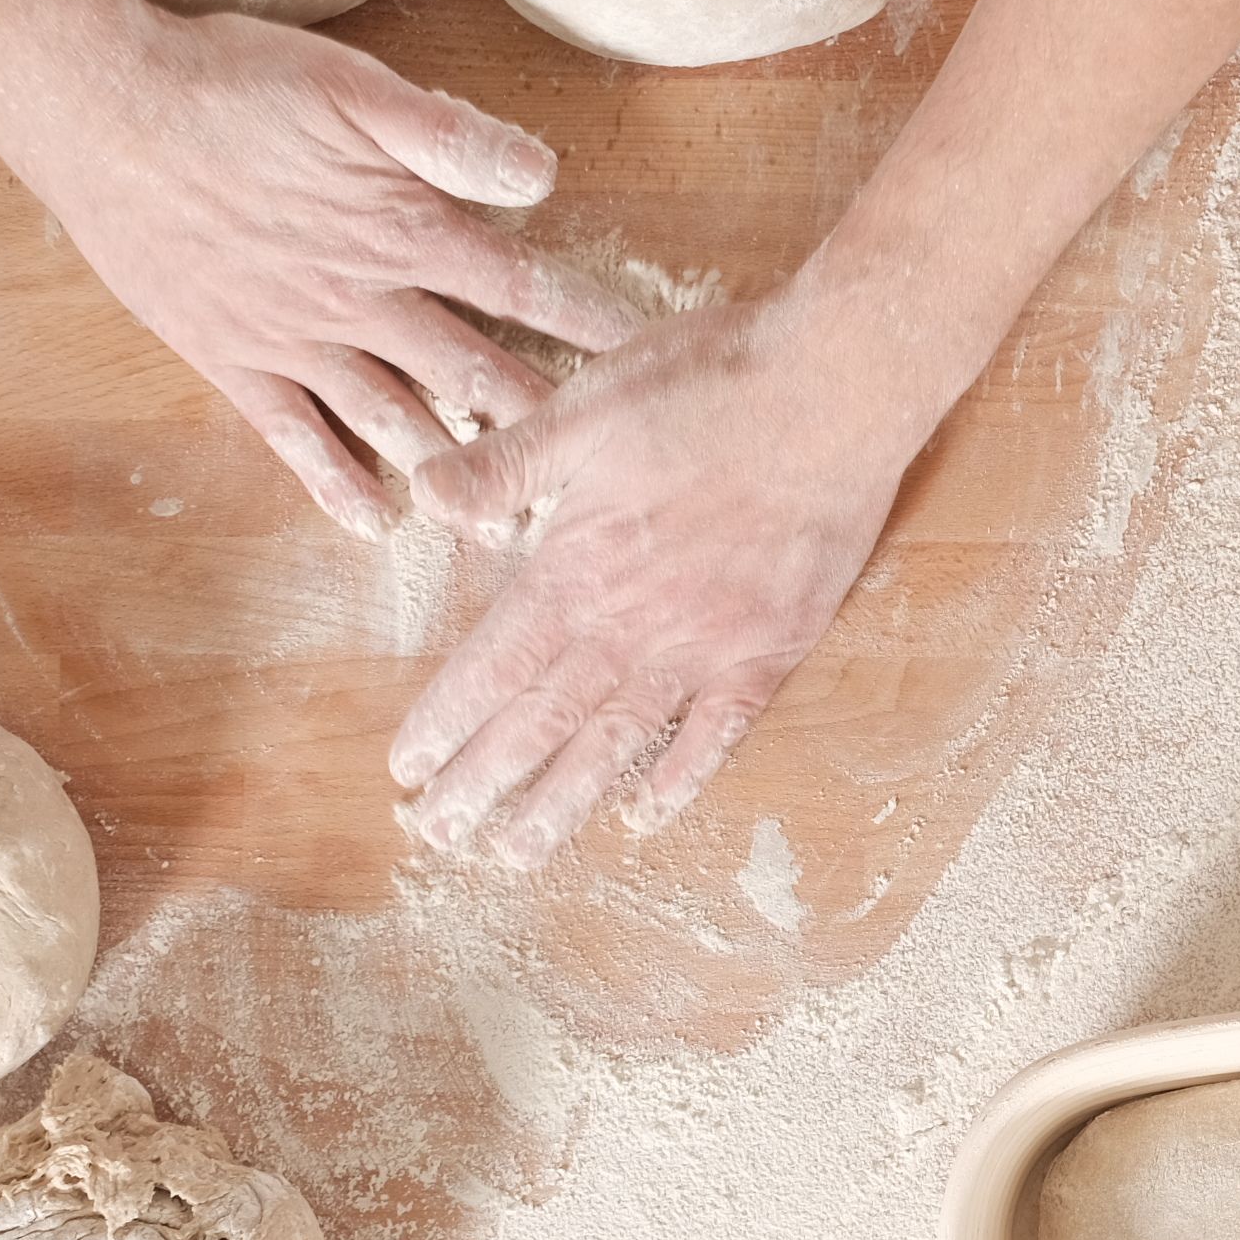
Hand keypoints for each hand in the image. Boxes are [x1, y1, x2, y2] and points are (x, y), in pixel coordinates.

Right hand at [5, 3, 637, 539]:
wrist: (99, 111)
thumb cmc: (228, 82)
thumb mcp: (351, 85)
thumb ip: (449, 135)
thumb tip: (544, 177)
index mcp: (403, 229)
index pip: (524, 290)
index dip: (592, 327)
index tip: (652, 367)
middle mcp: (361, 299)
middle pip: (475, 375)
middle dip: (542, 428)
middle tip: (600, 482)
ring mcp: (296, 340)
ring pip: (397, 422)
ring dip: (457, 476)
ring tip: (509, 527)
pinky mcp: (234, 362)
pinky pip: (297, 439)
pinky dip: (336, 484)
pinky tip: (377, 523)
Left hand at [386, 291, 946, 868]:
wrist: (833, 387)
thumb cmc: (708, 384)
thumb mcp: (585, 407)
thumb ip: (504, 464)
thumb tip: (423, 495)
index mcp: (577, 568)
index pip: (493, 665)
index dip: (446, 723)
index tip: (406, 771)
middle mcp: (632, 624)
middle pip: (542, 723)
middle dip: (484, 785)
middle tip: (438, 837)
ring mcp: (704, 645)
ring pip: (617, 744)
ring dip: (563, 804)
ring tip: (517, 855)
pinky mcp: (768, 648)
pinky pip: (718, 733)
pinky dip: (681, 778)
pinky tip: (647, 816)